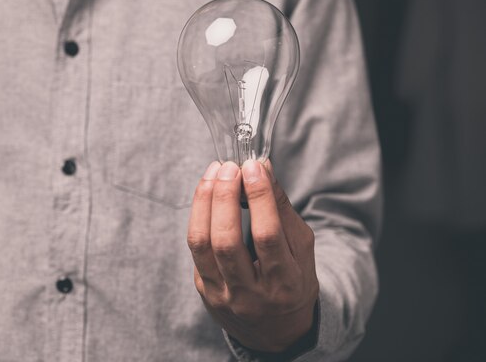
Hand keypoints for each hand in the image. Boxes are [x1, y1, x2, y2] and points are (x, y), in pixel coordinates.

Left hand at [187, 160, 318, 352]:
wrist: (276, 331)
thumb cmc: (293, 281)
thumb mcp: (302, 249)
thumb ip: (282, 210)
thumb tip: (261, 169)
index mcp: (284, 284)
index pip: (267, 236)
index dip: (258, 197)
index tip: (253, 166)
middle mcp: (250, 295)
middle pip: (226, 241)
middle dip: (224, 197)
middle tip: (228, 167)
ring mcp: (222, 296)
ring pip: (201, 244)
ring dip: (203, 202)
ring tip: (212, 174)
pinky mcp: (204, 291)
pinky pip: (196, 249)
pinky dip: (199, 216)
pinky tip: (207, 196)